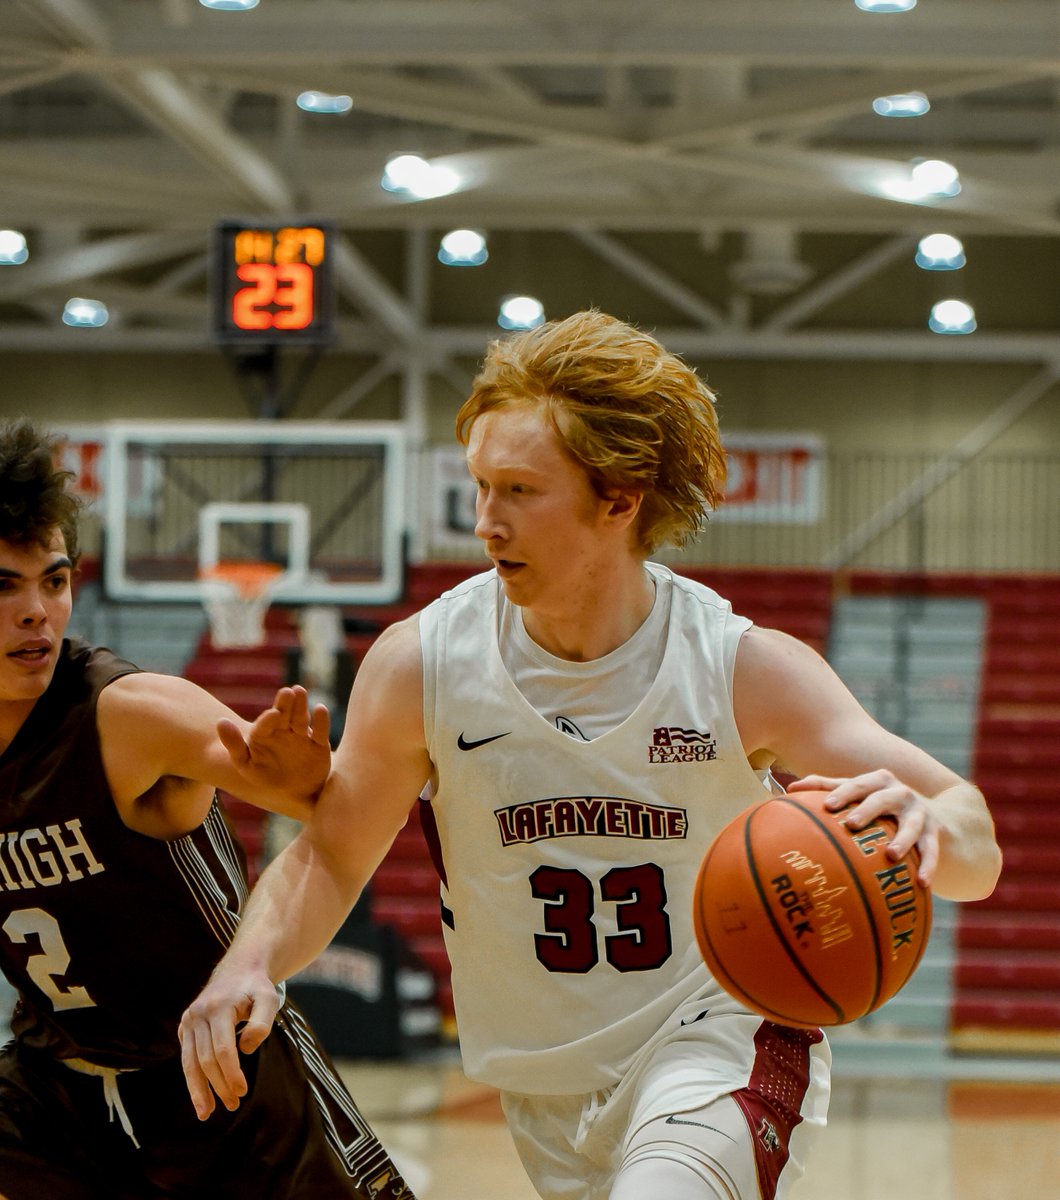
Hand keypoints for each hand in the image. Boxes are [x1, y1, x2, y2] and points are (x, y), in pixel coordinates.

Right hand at [178, 964, 280, 1119]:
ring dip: (198, 1090)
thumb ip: (261, 1024)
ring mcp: (188, 1020)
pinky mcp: (185, 1027)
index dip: (231, 1074)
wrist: (239, 969)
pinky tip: (200, 1095)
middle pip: (205, 1060)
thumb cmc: (256, 987)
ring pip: (190, 1062)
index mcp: (218, 1008)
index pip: (222, 1050)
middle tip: (233, 1105)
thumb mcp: (269, 999)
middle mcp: (198, 1014)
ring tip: (206, 1113)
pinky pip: (187, 1057)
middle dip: (218, 1086)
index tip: (242, 1091)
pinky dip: (192, 1078)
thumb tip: (245, 1050)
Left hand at [218, 686, 330, 801]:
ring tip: (300, 691)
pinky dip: (322, 721)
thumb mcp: (246, 765)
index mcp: (264, 734)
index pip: (265, 724)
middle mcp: (283, 730)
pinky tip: (321, 709)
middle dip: (286, 704)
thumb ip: (234, 745)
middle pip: (285, 714)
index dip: (269, 719)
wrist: (293, 795)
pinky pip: (320, 731)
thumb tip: (220, 721)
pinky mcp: (319, 744)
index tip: (273, 714)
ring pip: (301, 718)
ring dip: (301, 705)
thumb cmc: (266, 779)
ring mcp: (302, 736)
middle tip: (288, 691)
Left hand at [788, 770, 940, 885]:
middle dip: (868, 810)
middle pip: (882, 799)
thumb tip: (789, 788)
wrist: (938, 815)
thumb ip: (827, 788)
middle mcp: (900, 793)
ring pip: (911, 826)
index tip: (828, 806)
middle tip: (852, 824)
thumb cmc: (883, 805)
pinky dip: (929, 866)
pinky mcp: (936, 834)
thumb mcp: (860, 794)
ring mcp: (920, 813)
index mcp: (878, 782)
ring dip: (902, 839)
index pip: (857, 784)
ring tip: (890, 855)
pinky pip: (932, 851)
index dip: (843, 793)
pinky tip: (922, 884)